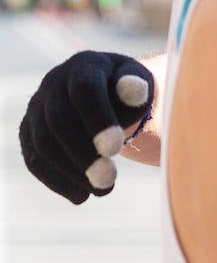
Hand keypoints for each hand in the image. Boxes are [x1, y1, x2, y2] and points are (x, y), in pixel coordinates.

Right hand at [17, 51, 154, 203]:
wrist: (108, 93)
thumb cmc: (129, 91)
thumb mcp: (140, 83)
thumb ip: (137, 87)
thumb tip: (134, 90)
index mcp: (84, 66)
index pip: (84, 90)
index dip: (97, 119)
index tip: (115, 149)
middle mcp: (53, 83)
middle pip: (59, 121)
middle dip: (82, 154)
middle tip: (108, 181)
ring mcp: (37, 107)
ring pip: (43, 143)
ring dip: (70, 172)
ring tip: (102, 191)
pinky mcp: (29, 131)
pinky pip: (34, 158)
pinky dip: (55, 180)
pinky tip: (80, 196)